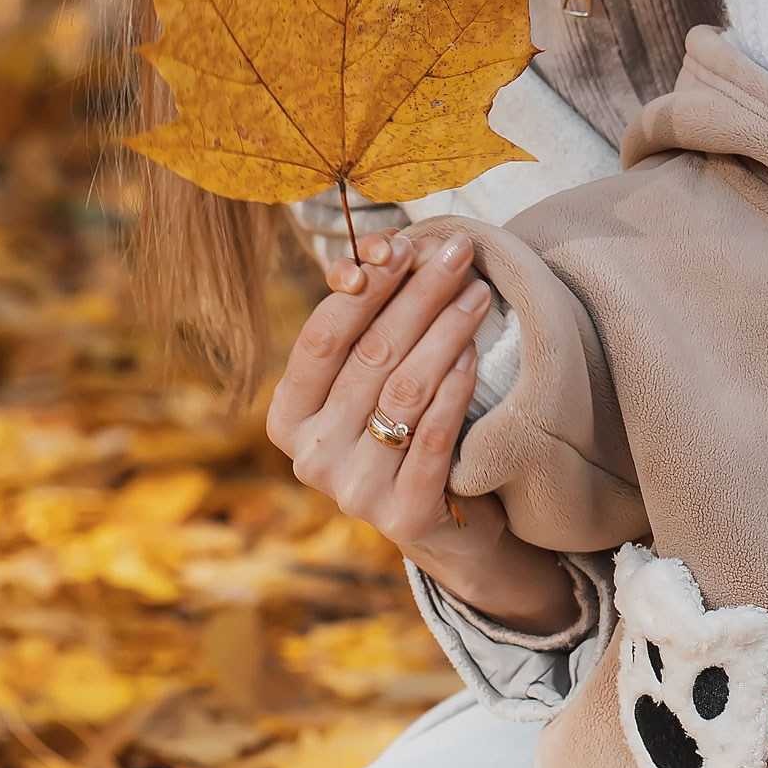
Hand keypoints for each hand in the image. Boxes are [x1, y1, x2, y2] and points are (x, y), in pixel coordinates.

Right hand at [266, 226, 574, 634]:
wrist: (447, 523)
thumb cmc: (403, 429)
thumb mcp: (372, 379)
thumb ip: (367, 322)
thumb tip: (378, 247)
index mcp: (289, 417)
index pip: (322, 338)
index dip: (364, 287)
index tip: (406, 243)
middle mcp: (310, 457)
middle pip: (370, 357)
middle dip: (419, 296)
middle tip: (459, 253)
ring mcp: (353, 491)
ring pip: (403, 392)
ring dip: (445, 333)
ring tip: (478, 294)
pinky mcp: (403, 516)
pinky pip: (433, 438)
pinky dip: (455, 391)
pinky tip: (473, 353)